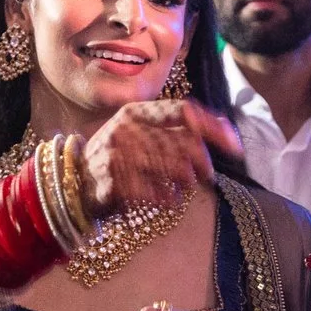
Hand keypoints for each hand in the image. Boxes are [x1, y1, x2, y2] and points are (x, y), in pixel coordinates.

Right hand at [79, 100, 244, 218]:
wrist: (75, 183)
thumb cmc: (119, 159)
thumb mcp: (145, 135)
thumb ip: (180, 130)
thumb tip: (225, 127)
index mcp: (138, 111)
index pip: (182, 110)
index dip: (212, 127)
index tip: (234, 147)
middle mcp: (126, 127)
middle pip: (178, 139)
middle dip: (201, 159)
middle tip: (208, 174)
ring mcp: (115, 152)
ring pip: (165, 163)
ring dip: (184, 178)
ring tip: (189, 186)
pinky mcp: (109, 180)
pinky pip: (147, 189)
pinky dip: (165, 197)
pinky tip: (171, 200)